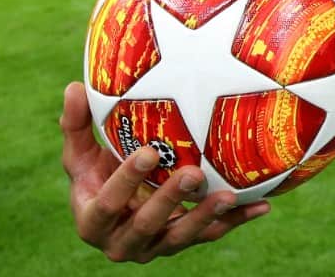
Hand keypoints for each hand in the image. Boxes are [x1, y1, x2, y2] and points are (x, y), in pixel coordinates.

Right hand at [61, 82, 270, 262]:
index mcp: (91, 221)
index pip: (107, 204)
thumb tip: (74, 86)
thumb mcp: (80, 154)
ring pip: (180, 237)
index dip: (126, 180)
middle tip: (192, 173)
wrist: (113, 210)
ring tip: (229, 195)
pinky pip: (209, 234)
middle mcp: (120, 242)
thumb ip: (76, 125)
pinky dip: (235, 221)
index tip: (149, 151)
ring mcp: (153, 247)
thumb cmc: (95, 174)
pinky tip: (260, 205)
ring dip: (205, 217)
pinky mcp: (179, 244)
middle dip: (169, 200)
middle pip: (145, 225)